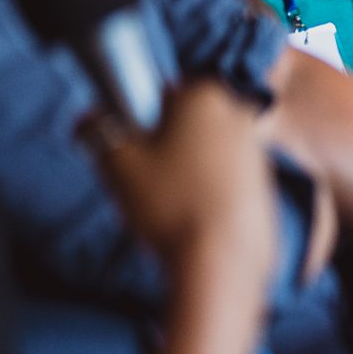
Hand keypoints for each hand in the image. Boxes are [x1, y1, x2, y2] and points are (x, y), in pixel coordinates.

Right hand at [85, 82, 275, 291]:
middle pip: (183, 128)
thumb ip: (97, 130)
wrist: (221, 259)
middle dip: (159, 152)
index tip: (127, 150)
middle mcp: (240, 116)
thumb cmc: (170, 202)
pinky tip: (186, 222)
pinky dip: (201, 198)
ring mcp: (258, 153)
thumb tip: (86, 117)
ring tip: (162, 210)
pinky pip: (220, 185)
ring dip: (178, 177)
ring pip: (201, 158)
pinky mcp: (266, 188)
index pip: (161, 94)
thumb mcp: (116, 162)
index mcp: (208, 95)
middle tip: (140, 184)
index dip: (138, 122)